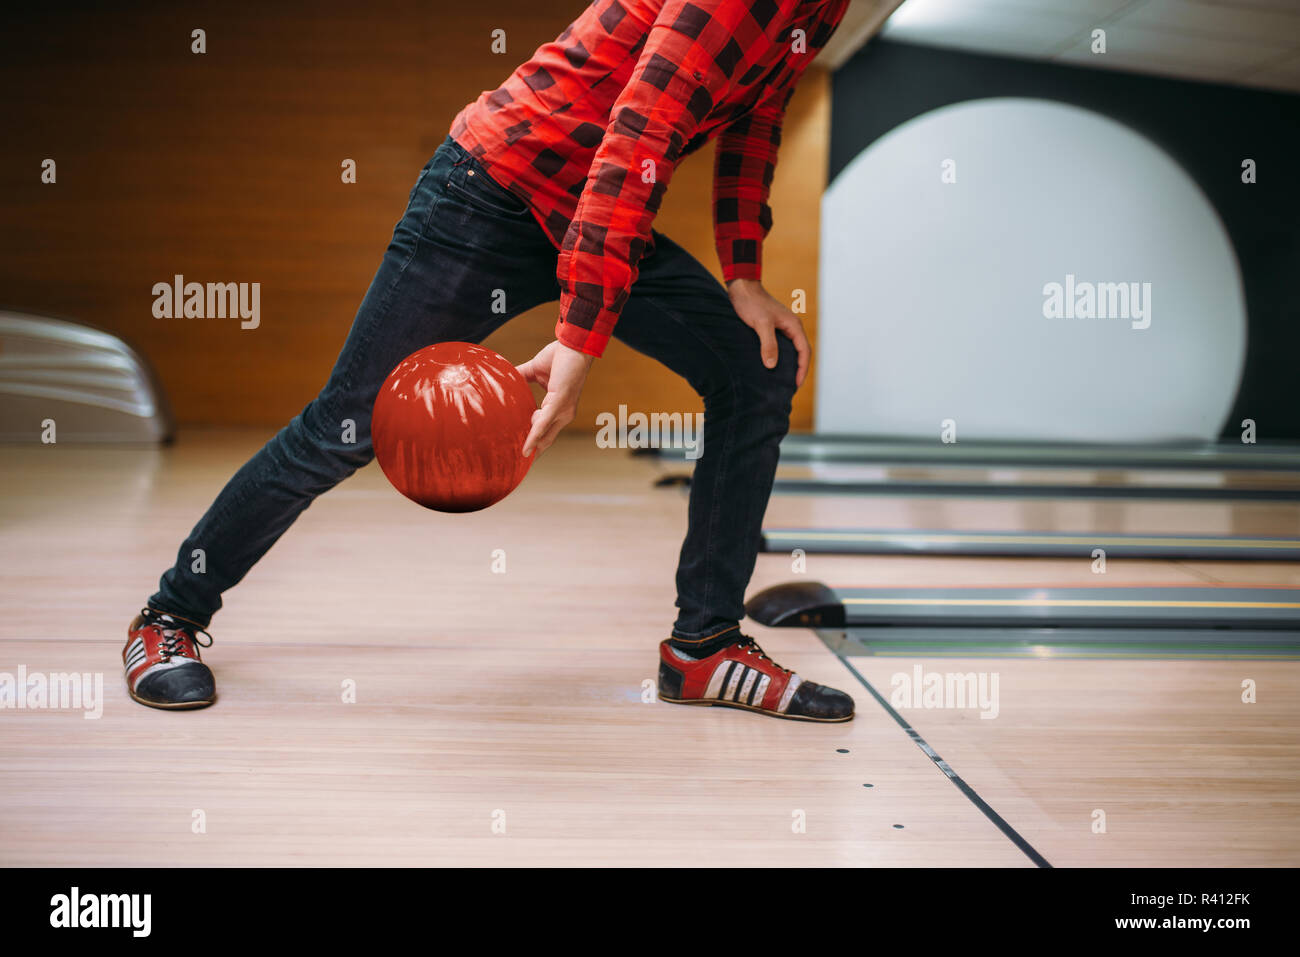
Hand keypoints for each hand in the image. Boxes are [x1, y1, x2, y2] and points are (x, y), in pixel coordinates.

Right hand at [516, 339, 594, 456]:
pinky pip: (543, 423)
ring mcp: (562, 410)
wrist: (573, 343)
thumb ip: (520, 377)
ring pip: (543, 435)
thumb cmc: (560, 356)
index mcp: (559, 408)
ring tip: (515, 458)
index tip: (521, 453)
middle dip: (533, 452)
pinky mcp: (559, 402)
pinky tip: (526, 448)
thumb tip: (502, 379)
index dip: (536, 444)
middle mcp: (563, 413)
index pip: (547, 432)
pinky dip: (534, 436)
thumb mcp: (534, 370)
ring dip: (529, 447)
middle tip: (516, 464)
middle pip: (546, 440)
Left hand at [726, 278, 810, 387]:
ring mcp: (782, 328)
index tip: (796, 384)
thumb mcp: (761, 324)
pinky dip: (780, 357)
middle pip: (800, 352)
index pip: (804, 351)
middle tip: (792, 387)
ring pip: (790, 350)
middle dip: (798, 369)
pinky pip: (781, 346)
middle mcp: (791, 327)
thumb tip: (772, 365)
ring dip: (790, 364)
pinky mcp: (772, 329)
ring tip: (784, 380)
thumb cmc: (752, 303)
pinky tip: (771, 366)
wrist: (742, 288)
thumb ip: (768, 344)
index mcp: (794, 325)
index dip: (802, 369)